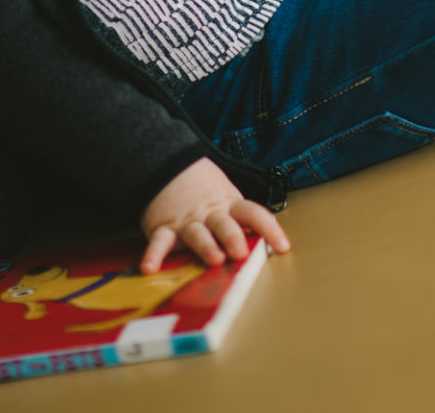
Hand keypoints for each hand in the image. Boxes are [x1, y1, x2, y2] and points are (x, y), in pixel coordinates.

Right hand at [139, 157, 290, 274]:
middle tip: (241, 253)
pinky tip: (151, 268)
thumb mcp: (228, 201)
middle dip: (233, 238)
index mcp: (230, 206)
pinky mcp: (163, 228)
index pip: (254, 213)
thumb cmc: (206, 193)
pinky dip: (154, 254)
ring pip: (197, 233)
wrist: (168, 165)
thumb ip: (244, 223)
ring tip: (213, 258)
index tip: (283, 246)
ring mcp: (187, 221)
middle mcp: (210, 214)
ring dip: (205, 245)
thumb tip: (271, 246)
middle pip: (224, 224)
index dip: (270, 229)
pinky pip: (159, 242)